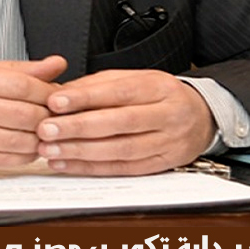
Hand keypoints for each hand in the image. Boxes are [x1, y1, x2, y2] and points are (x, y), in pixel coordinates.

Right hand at [0, 55, 66, 167]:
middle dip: (46, 117)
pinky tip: (26, 149)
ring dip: (37, 139)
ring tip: (45, 133)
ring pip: (11, 140)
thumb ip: (12, 69)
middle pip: (18, 113)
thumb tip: (53, 65)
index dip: (45, 92)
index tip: (57, 95)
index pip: (17, 84)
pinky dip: (20, 156)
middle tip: (57, 115)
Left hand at [36, 70, 216, 175]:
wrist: (202, 118)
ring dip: (81, 152)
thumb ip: (99, 85)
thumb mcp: (135, 79)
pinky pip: (123, 169)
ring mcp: (168, 143)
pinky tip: (69, 163)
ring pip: (121, 150)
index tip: (56, 101)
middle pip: (120, 122)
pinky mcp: (163, 165)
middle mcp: (168, 115)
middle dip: (79, 127)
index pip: (119, 91)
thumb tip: (62, 93)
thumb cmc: (161, 96)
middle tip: (47, 129)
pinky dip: (92, 168)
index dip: (86, 97)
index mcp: (159, 87)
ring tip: (51, 149)